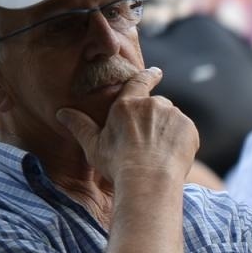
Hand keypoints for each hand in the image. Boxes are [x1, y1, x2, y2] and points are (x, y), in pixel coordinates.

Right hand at [55, 67, 197, 186]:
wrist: (148, 180)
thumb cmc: (117, 164)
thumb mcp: (93, 146)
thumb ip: (80, 126)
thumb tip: (62, 113)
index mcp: (127, 104)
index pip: (139, 81)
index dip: (148, 76)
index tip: (156, 72)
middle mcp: (152, 104)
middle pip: (156, 106)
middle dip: (153, 120)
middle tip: (146, 142)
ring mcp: (173, 115)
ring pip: (171, 119)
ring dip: (167, 130)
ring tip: (156, 154)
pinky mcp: (189, 129)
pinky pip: (185, 132)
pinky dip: (180, 141)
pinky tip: (169, 157)